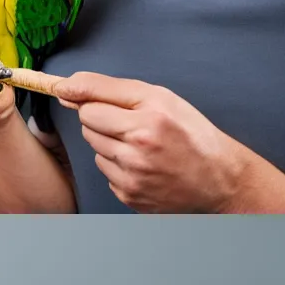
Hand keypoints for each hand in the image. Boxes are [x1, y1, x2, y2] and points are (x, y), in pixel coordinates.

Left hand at [55, 72, 241, 211]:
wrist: (218, 178)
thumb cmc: (191, 133)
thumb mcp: (160, 97)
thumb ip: (110, 88)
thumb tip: (65, 88)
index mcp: (148, 120)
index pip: (90, 106)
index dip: (87, 98)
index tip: (66, 91)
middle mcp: (139, 150)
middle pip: (89, 126)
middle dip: (103, 120)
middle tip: (130, 122)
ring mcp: (133, 177)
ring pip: (95, 149)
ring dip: (110, 143)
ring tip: (140, 144)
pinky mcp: (130, 196)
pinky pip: (106, 172)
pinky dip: (118, 166)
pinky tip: (142, 164)